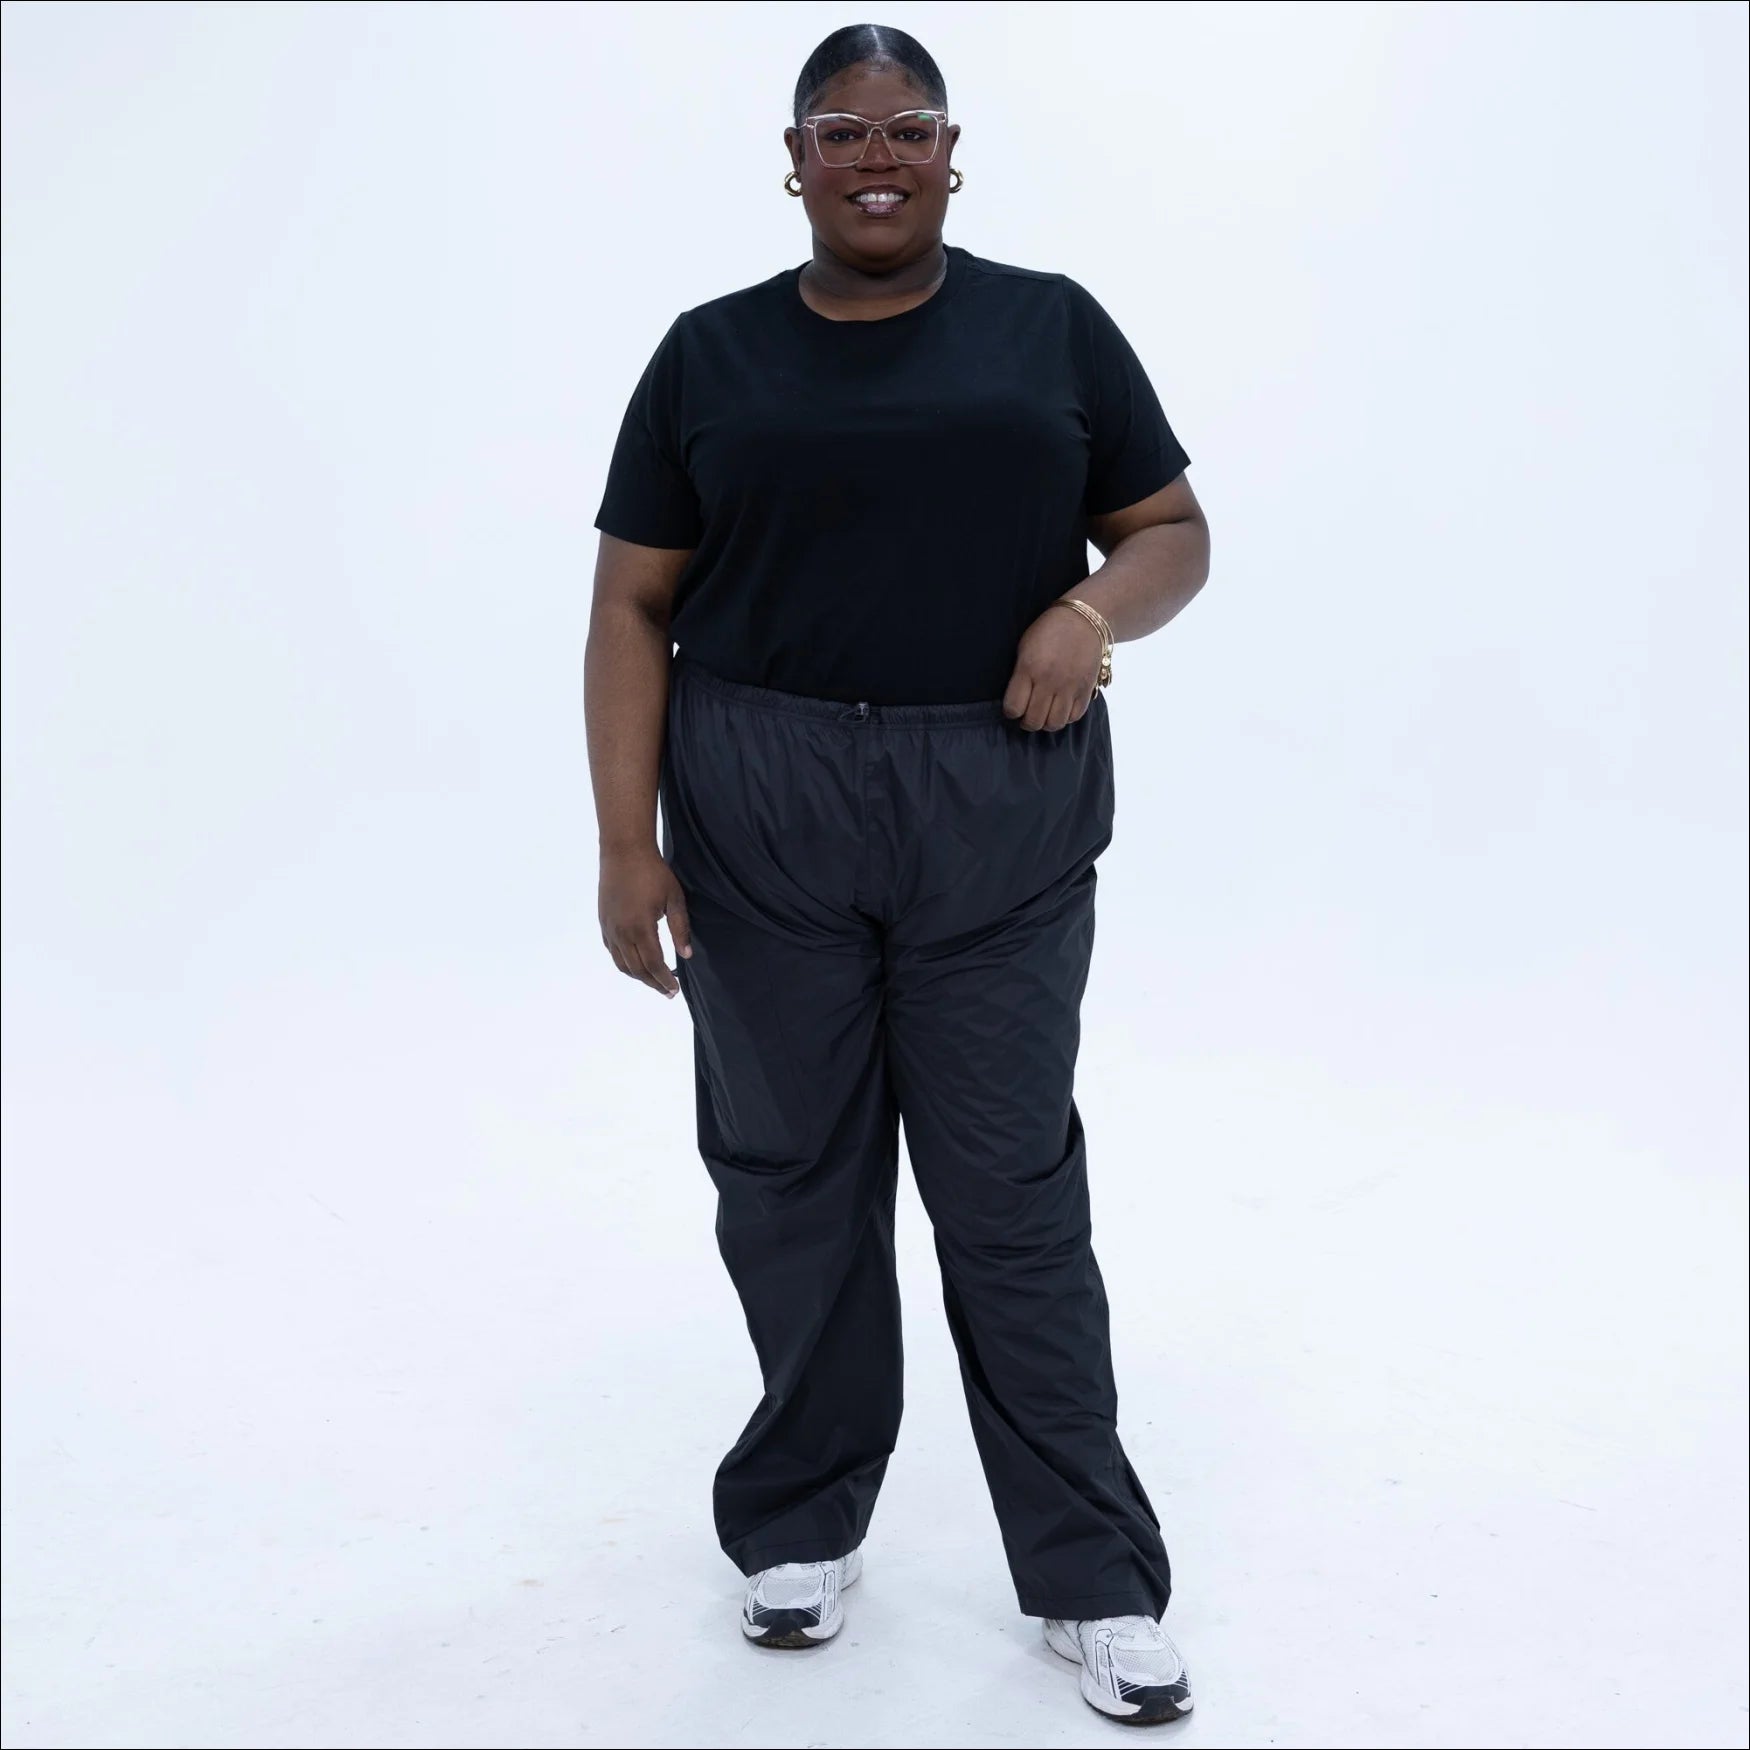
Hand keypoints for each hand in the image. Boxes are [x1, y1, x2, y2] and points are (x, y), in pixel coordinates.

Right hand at [599, 844, 691, 997]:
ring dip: (637, 975)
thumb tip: (686, 955)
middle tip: (667, 991)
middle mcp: (621, 933)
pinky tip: (634, 962)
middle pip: (637, 969)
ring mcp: (609, 928)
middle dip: (653, 983)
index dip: (664, 980)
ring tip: (652, 980)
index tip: (674, 990)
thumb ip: (680, 929)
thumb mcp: (674, 899)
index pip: (654, 964)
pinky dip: (623, 962)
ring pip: (621, 963)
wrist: (624, 851)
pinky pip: (611, 950)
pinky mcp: (603, 921)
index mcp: (641, 928)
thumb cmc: (653, 872)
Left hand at [1002, 602, 1103, 730]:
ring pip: (1055, 724)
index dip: (1011, 712)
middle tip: (1027, 715)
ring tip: (1044, 714)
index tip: (1014, 708)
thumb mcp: (1025, 647)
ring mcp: (1069, 687)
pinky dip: (1065, 717)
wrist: (1085, 619)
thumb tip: (1016, 701)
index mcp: (1029, 668)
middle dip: (1027, 722)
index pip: (1014, 708)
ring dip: (1046, 723)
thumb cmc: (1049, 630)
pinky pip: (1074, 717)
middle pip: (1034, 721)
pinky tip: (1060, 708)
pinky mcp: (1086, 689)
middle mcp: (1049, 681)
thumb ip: (1020, 675)